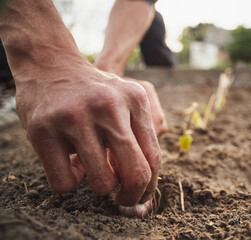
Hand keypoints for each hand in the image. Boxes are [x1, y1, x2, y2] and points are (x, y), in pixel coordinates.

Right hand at [16, 60, 160, 207]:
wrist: (51, 65)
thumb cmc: (94, 94)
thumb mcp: (125, 102)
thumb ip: (138, 138)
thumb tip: (143, 189)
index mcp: (136, 99)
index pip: (153, 157)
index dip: (149, 185)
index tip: (140, 193)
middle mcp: (109, 106)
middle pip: (136, 173)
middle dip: (132, 197)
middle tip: (123, 200)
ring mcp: (75, 116)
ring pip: (102, 183)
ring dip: (99, 186)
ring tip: (89, 167)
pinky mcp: (43, 129)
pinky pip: (66, 183)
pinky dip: (69, 181)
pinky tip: (67, 162)